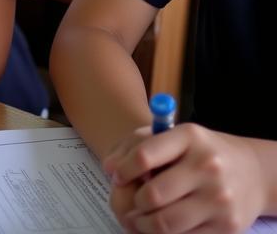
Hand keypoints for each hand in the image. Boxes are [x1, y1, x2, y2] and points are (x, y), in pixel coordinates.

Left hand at [103, 124, 266, 233]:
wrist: (251, 172)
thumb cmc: (199, 151)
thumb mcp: (170, 136)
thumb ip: (134, 146)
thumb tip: (109, 169)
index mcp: (189, 137)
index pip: (144, 156)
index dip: (123, 170)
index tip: (117, 176)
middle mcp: (207, 166)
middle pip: (154, 195)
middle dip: (134, 202)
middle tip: (130, 203)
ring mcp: (219, 198)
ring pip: (167, 223)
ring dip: (144, 224)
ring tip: (138, 219)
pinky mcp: (228, 226)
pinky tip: (161, 226)